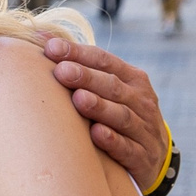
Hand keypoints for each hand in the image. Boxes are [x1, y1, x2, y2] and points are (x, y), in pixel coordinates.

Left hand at [42, 35, 166, 185]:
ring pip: (121, 115)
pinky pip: (128, 148)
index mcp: (132, 79)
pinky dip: (113, 141)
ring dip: (100, 107)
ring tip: (79, 99)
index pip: (104, 61)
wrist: (155, 158)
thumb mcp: (109, 89)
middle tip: (62, 72)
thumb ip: (81, 66)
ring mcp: (145, 129)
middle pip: (112, 86)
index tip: (50, 48)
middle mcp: (141, 101)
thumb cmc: (119, 115)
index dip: (78, 53)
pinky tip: (96, 134)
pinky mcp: (143, 157)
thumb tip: (41, 36)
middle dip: (86, 77)